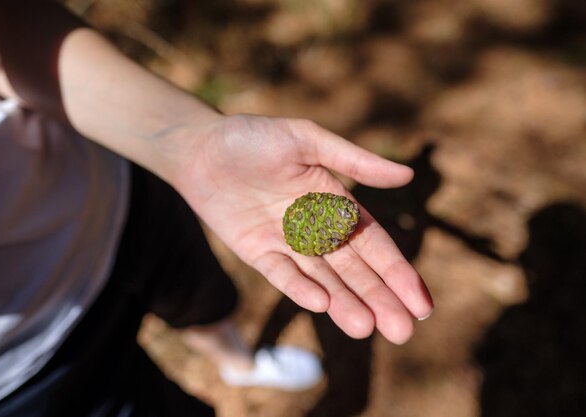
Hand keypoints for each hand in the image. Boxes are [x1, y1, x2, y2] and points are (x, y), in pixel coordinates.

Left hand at [159, 114, 433, 342]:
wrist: (199, 147)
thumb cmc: (254, 137)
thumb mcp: (307, 140)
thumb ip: (354, 160)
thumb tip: (407, 176)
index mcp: (335, 202)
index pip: (374, 244)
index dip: (398, 273)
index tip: (422, 304)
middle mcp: (316, 229)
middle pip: (354, 270)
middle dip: (379, 299)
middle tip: (403, 332)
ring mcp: (287, 244)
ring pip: (322, 279)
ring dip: (344, 304)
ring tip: (366, 329)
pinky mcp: (258, 253)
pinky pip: (282, 275)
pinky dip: (299, 289)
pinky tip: (321, 305)